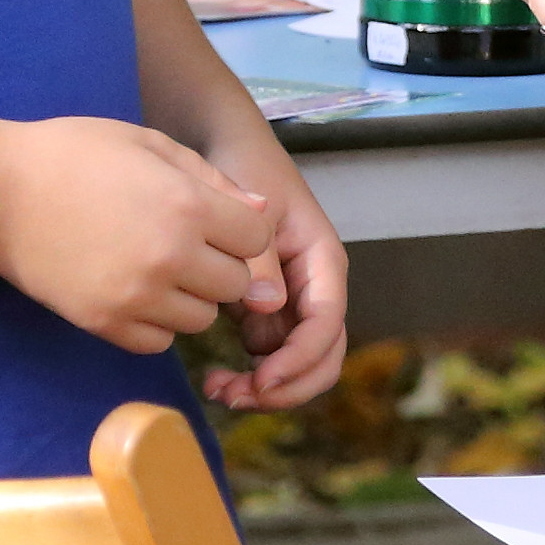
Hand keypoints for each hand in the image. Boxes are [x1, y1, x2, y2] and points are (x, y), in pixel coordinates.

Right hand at [0, 118, 279, 352]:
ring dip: (192, 297)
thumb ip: (213, 180)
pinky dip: (157, 322)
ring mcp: (137, 296)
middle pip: (237, 285)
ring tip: (157, 266)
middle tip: (185, 244)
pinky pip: (160, 342)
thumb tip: (265, 213)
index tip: (214, 220)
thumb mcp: (150, 145)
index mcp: (187, 205)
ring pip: (202, 318)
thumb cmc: (75, 154)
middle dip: (221, 266)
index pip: (258, 240)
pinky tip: (134, 290)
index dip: (241, 230)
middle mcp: (170, 257)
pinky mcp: (105, 323)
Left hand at [195, 132, 350, 410]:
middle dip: (288, 386)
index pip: (327, 323)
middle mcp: (314, 288)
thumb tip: (269, 308)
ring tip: (220, 390)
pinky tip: (216, 376)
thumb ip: (260, 259)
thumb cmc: (244, 168)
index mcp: (322, 260)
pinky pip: (269, 356)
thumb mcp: (254, 207)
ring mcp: (292, 302)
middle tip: (238, 397)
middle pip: (323, 356)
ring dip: (267, 387)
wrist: (224, 148)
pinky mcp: (266, 310)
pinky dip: (249, 374)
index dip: (300, 359)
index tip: (262, 381)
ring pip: (297, 363)